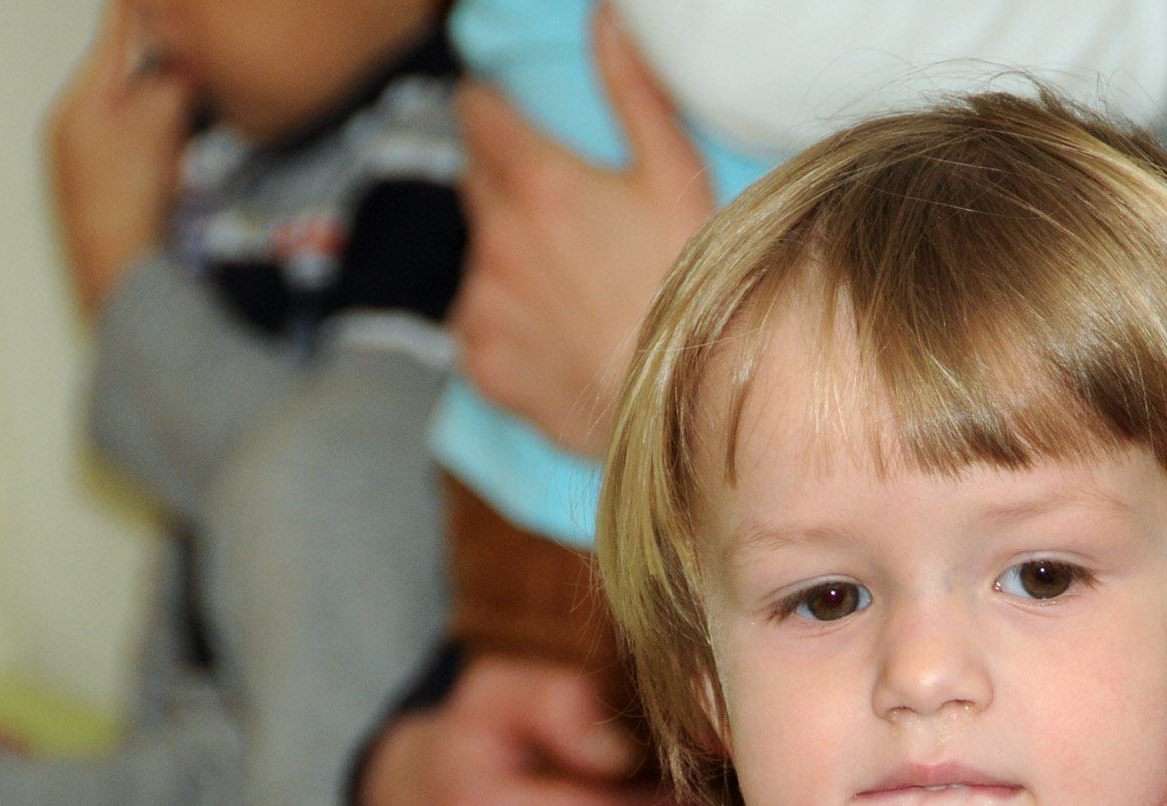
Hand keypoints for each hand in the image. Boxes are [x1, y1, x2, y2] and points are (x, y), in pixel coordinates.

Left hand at [46, 0, 194, 311]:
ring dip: (175, 112)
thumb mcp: (150, 131)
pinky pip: (155, 156)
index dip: (132, 17)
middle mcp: (85, 135)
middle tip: (195, 52)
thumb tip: (187, 62)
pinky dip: (175, 147)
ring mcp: (105, 169)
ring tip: (205, 98)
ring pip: (147, 122)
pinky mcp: (127, 198)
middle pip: (131, 86)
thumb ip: (168, 89)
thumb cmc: (124, 202)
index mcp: (78, 108)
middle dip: (163, 70)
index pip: (111, 47)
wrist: (124, 278)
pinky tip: (193, 154)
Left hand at [452, 10, 711, 456]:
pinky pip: (477, 326)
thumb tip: (603, 22)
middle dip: (509, 192)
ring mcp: (482, 301)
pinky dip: (506, 326)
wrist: (680, 405)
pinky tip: (557, 338)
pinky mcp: (481, 360)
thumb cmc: (689, 292)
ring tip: (573, 293)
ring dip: (510, 263)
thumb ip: (631, 92)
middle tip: (568, 224)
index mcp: (537, 181)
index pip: (477, 114)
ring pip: (479, 259)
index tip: (514, 126)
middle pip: (477, 185)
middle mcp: (495, 236)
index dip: (495, 114)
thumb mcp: (676, 177)